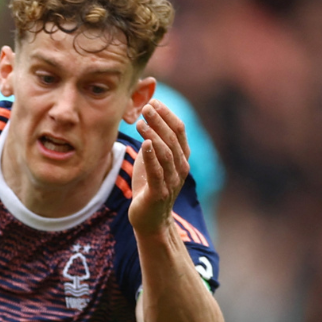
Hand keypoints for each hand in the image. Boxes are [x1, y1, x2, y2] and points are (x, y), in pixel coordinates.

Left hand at [127, 100, 191, 236]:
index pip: (178, 130)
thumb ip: (152, 143)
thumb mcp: (152, 161)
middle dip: (159, 120)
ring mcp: (172, 180)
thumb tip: (145, 120)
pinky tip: (145, 144)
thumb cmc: (149, 188)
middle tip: (146, 106)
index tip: (153, 101)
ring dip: (154, 135)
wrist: (150, 221)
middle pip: (173, 138)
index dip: (167, 114)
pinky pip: (158, 172)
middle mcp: (181, 167)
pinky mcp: (159, 193)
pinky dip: (152, 157)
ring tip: (140, 123)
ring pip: (166, 153)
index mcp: (181, 158)